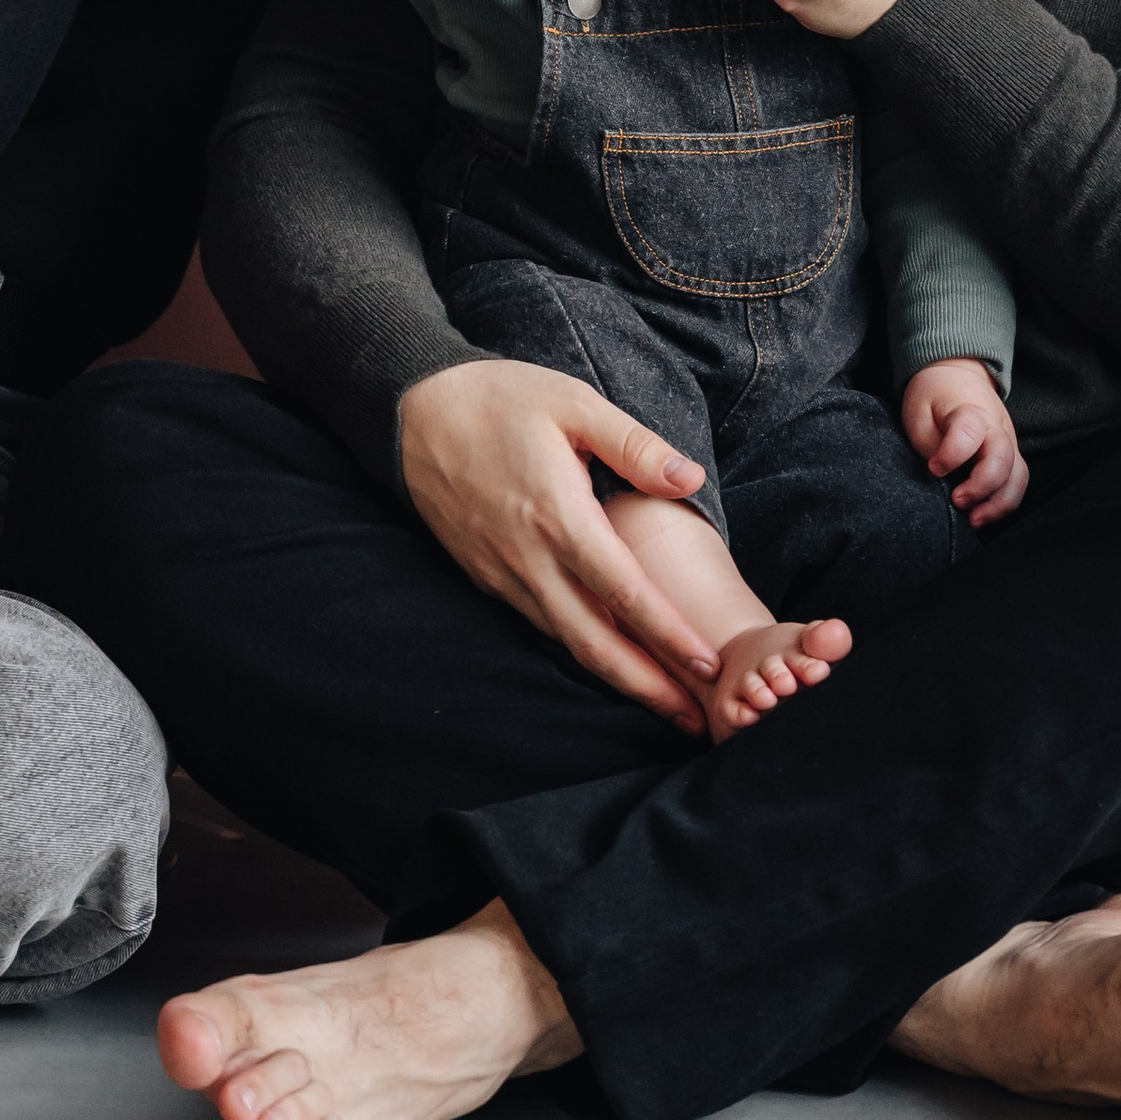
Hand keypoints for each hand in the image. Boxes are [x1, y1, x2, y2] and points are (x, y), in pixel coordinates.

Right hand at [396, 361, 727, 731]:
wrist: (412, 413)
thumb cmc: (500, 399)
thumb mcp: (573, 403)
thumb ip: (633, 444)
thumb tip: (691, 479)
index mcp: (558, 515)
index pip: (624, 592)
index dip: (668, 635)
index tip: (708, 664)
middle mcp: (530, 558)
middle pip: (594, 642)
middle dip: (647, 686)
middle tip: (695, 719)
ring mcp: (504, 573)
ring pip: (566, 641)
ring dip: (616, 676)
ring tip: (664, 700)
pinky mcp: (487, 577)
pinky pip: (541, 623)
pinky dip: (579, 649)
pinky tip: (609, 657)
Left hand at [899, 359, 1029, 525]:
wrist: (958, 375)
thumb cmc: (934, 396)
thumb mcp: (918, 412)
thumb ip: (930, 445)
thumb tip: (942, 477)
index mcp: (969, 410)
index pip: (969, 433)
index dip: (952, 455)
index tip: (934, 468)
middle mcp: (996, 426)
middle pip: (1003, 459)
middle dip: (982, 487)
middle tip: (957, 501)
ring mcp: (1008, 441)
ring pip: (1018, 476)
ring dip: (999, 503)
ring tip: (975, 520)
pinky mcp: (1012, 455)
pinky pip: (1018, 482)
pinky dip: (1004, 503)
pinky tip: (984, 514)